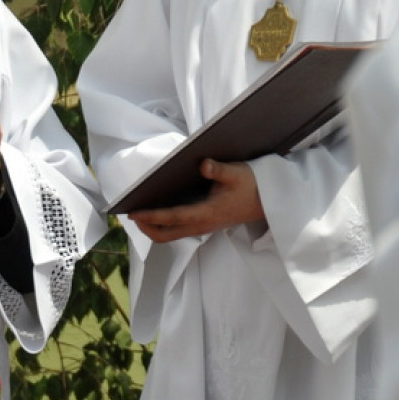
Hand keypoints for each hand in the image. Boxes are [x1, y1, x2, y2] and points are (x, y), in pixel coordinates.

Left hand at [129, 159, 263, 242]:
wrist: (268, 201)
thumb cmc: (251, 185)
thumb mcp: (237, 173)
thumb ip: (219, 170)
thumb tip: (202, 164)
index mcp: (207, 213)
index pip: (172, 218)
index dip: (151, 216)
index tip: (133, 212)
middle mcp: (201, 224)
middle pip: (165, 235)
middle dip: (145, 227)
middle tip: (130, 213)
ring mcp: (202, 227)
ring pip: (170, 235)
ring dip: (152, 227)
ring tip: (138, 213)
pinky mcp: (204, 224)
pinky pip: (177, 230)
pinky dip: (162, 224)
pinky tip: (156, 210)